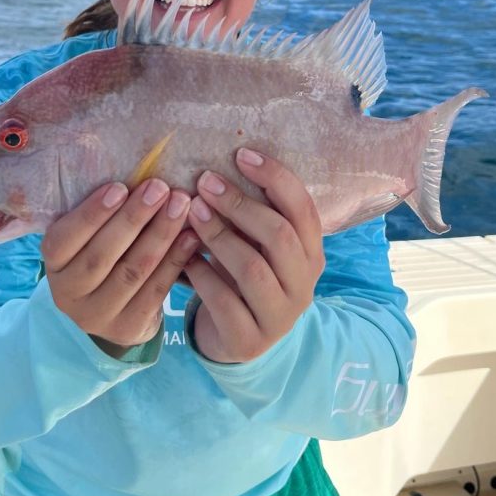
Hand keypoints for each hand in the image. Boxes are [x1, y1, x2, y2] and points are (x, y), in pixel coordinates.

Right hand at [43, 178, 198, 353]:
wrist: (111, 314)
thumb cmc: (102, 257)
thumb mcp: (87, 238)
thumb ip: (101, 214)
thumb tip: (135, 170)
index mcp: (53, 264)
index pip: (65, 239)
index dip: (92, 213)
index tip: (120, 186)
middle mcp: (68, 294)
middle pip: (102, 255)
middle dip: (134, 218)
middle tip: (160, 188)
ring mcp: (98, 316)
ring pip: (132, 272)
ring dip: (160, 235)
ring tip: (181, 205)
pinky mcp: (129, 328)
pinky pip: (155, 290)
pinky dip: (176, 260)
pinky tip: (192, 236)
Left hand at [185, 148, 324, 363]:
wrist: (238, 341)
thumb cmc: (244, 278)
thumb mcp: (256, 246)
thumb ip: (249, 215)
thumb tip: (215, 166)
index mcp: (311, 254)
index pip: (303, 208)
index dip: (275, 177)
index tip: (241, 154)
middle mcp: (303, 284)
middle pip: (279, 235)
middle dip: (240, 204)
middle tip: (205, 182)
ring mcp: (279, 316)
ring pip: (251, 268)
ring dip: (218, 235)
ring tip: (191, 212)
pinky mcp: (248, 340)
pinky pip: (223, 301)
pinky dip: (201, 274)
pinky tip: (184, 259)